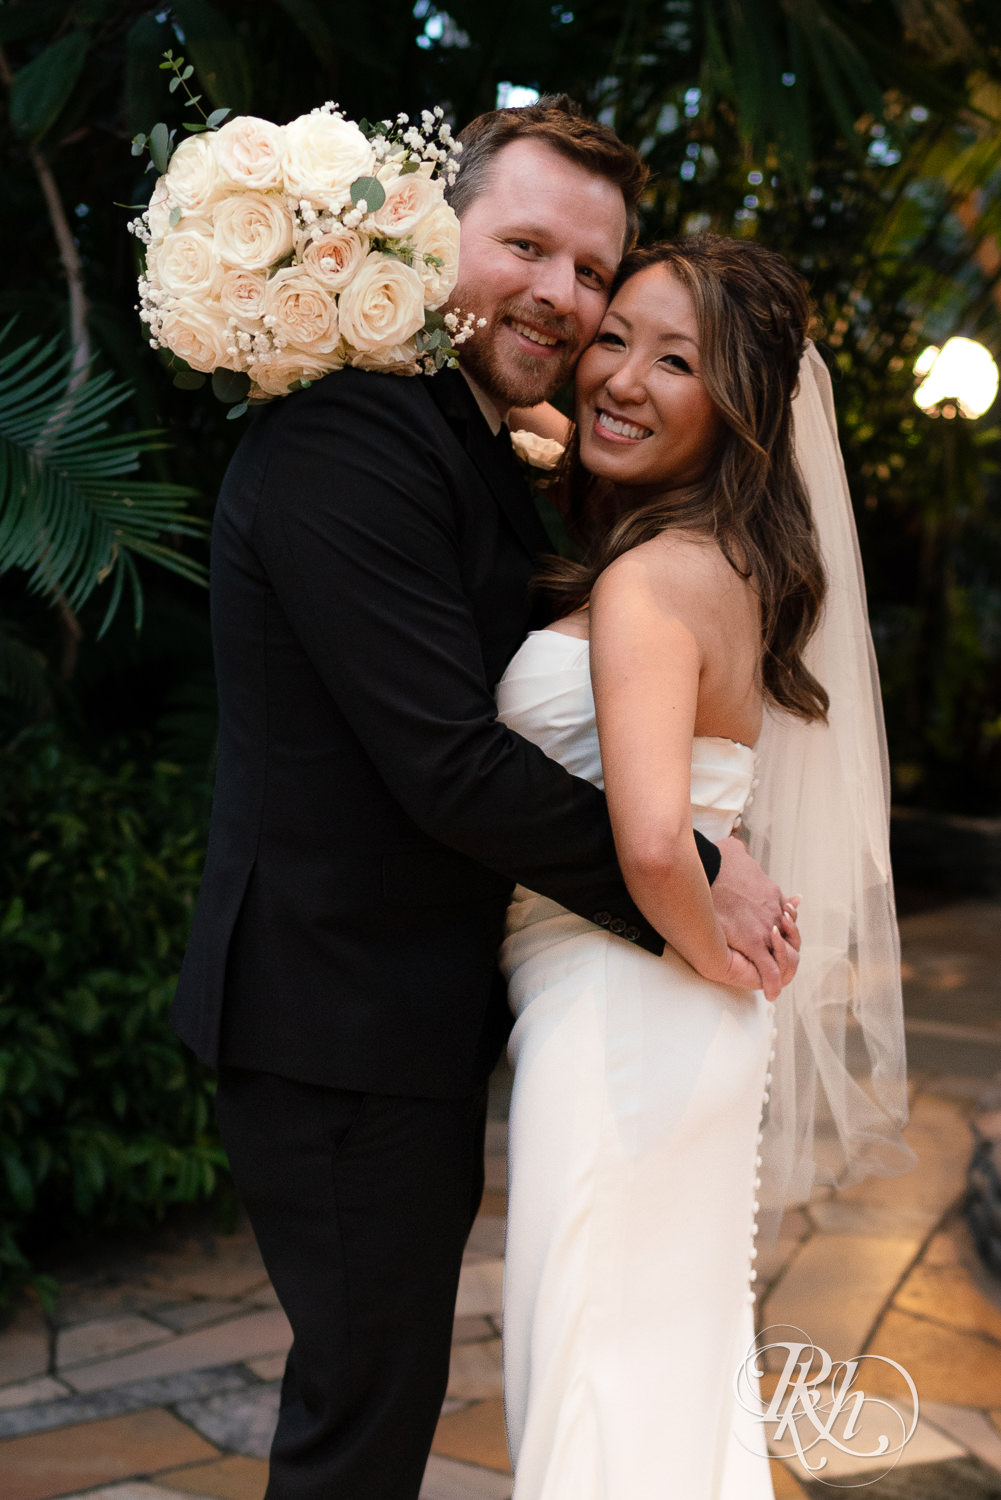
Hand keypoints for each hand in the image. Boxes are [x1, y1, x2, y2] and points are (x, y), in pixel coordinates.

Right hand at [710, 837, 798, 1000]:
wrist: (708, 871)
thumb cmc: (716, 860)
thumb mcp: (736, 850)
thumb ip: (740, 852)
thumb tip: (735, 844)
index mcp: (770, 893)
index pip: (784, 914)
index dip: (782, 925)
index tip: (777, 931)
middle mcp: (774, 911)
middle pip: (789, 936)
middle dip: (786, 948)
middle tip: (780, 959)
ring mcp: (766, 928)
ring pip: (783, 954)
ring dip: (782, 966)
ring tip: (778, 979)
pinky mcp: (754, 942)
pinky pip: (769, 968)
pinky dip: (772, 982)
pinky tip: (771, 993)